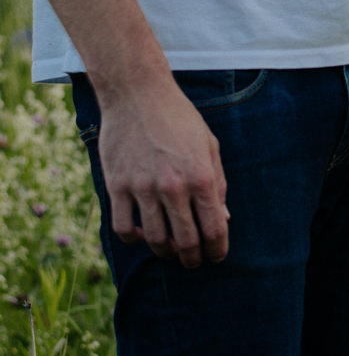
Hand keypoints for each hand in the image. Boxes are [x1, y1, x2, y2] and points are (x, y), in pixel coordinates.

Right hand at [97, 79, 228, 268]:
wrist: (138, 94)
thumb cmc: (179, 118)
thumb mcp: (209, 146)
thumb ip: (218, 183)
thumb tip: (224, 217)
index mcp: (201, 176)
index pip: (214, 227)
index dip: (218, 249)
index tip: (217, 256)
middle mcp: (173, 186)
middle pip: (186, 241)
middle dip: (193, 258)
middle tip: (194, 261)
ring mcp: (143, 187)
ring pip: (155, 239)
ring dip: (165, 252)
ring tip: (171, 251)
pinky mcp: (117, 185)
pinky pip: (123, 227)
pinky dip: (134, 239)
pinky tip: (143, 235)